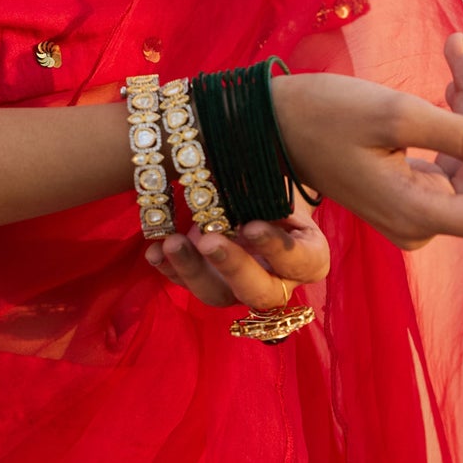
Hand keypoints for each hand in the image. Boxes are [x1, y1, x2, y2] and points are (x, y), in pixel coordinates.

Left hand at [145, 190, 327, 308]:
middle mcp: (277, 279)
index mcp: (308, 255)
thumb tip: (243, 168)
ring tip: (171, 244)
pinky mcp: (209, 281)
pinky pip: (187, 284)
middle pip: (259, 291)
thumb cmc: (277, 182)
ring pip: (218, 295)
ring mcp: (239, 286)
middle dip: (232, 267)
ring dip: (192, 270)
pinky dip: (169, 269)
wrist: (259, 190)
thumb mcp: (279, 179)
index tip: (251, 225)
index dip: (277, 247)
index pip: (300, 261)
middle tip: (209, 241)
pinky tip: (154, 252)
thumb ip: (269, 184)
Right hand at [270, 39, 462, 250]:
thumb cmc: (317, 114)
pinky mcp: (403, 180)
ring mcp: (414, 201)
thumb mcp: (393, 113)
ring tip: (461, 44)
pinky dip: (454, 108)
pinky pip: (447, 149)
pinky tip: (449, 65)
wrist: (258, 121)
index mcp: (420, 214)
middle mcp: (423, 217)